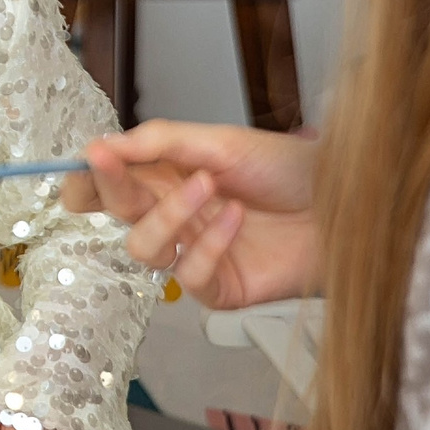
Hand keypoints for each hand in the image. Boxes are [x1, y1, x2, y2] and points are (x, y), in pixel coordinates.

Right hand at [66, 121, 320, 310]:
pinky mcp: (219, 288)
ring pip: (145, 249)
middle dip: (111, 187)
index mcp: (171, 177)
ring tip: (207, 186)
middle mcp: (177, 216)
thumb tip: (103, 144)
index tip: (84, 160)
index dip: (90, 178)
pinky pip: (190, 275)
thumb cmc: (290, 170)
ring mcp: (195, 254)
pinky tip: (239, 219)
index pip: (114, 183)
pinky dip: (210, 245)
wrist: (345, 204)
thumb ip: (160, 142)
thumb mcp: (221, 141)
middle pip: (121, 212)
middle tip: (110, 163)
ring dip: (167, 215)